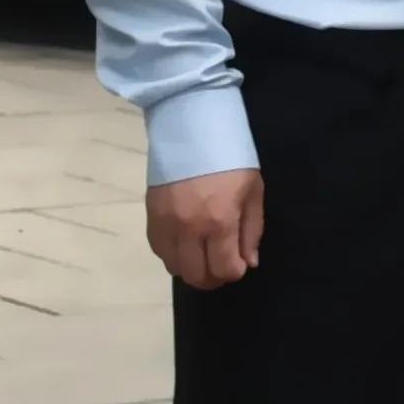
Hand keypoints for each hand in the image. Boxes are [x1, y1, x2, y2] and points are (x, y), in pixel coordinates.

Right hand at [144, 169, 266, 289]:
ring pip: (174, 267)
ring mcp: (165, 223)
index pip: (224, 269)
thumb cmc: (231, 157)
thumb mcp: (253, 190)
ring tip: (203, 252)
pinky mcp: (150, 215)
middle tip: (222, 263)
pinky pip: (159, 250)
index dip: (235, 272)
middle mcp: (188, 229)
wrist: (191, 127)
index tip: (239, 263)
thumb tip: (248, 262)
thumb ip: (251, 230)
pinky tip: (185, 241)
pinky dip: (173, 253)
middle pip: (196, 276)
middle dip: (213, 277)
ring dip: (191, 266)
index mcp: (219, 222)